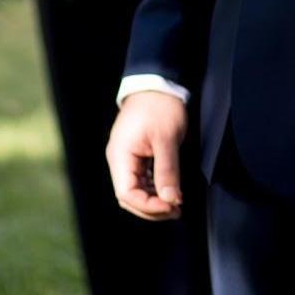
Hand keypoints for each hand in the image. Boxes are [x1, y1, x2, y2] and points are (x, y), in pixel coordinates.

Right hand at [106, 90, 186, 219]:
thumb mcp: (167, 140)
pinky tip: (170, 192)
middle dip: (151, 207)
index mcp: (120, 156)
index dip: (147, 206)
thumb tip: (171, 200)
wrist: (157, 83)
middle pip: (129, 196)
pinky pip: (141, 179)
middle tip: (175, 211)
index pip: (126, 193)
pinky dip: (154, 188)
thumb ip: (167, 171)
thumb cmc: (160, 107)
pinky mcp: (136, 154)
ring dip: (154, 200)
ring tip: (176, 205)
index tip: (170, 207)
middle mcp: (119, 160)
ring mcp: (126, 158)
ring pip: (135, 189)